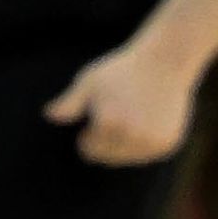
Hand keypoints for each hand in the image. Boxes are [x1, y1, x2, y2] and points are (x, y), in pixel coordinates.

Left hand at [44, 41, 196, 164]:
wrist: (168, 59)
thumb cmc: (125, 69)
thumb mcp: (91, 80)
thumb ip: (69, 102)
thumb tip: (48, 115)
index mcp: (108, 124)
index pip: (88, 150)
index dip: (90, 131)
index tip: (102, 111)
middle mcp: (132, 137)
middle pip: (108, 158)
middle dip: (107, 140)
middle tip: (121, 112)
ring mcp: (151, 142)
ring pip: (128, 159)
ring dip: (126, 144)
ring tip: (136, 115)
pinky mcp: (167, 145)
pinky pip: (147, 154)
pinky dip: (145, 143)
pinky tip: (151, 120)